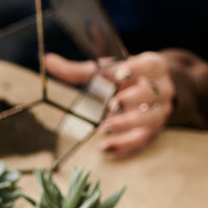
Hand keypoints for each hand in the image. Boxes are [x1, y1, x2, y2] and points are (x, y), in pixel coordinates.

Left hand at [44, 51, 174, 155]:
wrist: (151, 89)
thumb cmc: (123, 77)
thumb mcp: (104, 70)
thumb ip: (77, 69)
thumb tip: (47, 60)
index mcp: (152, 67)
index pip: (150, 65)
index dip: (137, 69)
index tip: (120, 74)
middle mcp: (161, 89)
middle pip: (150, 94)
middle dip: (131, 100)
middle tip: (112, 105)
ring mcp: (159, 111)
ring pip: (149, 119)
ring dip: (127, 124)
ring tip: (104, 128)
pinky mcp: (152, 131)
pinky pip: (142, 140)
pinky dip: (124, 145)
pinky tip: (105, 148)